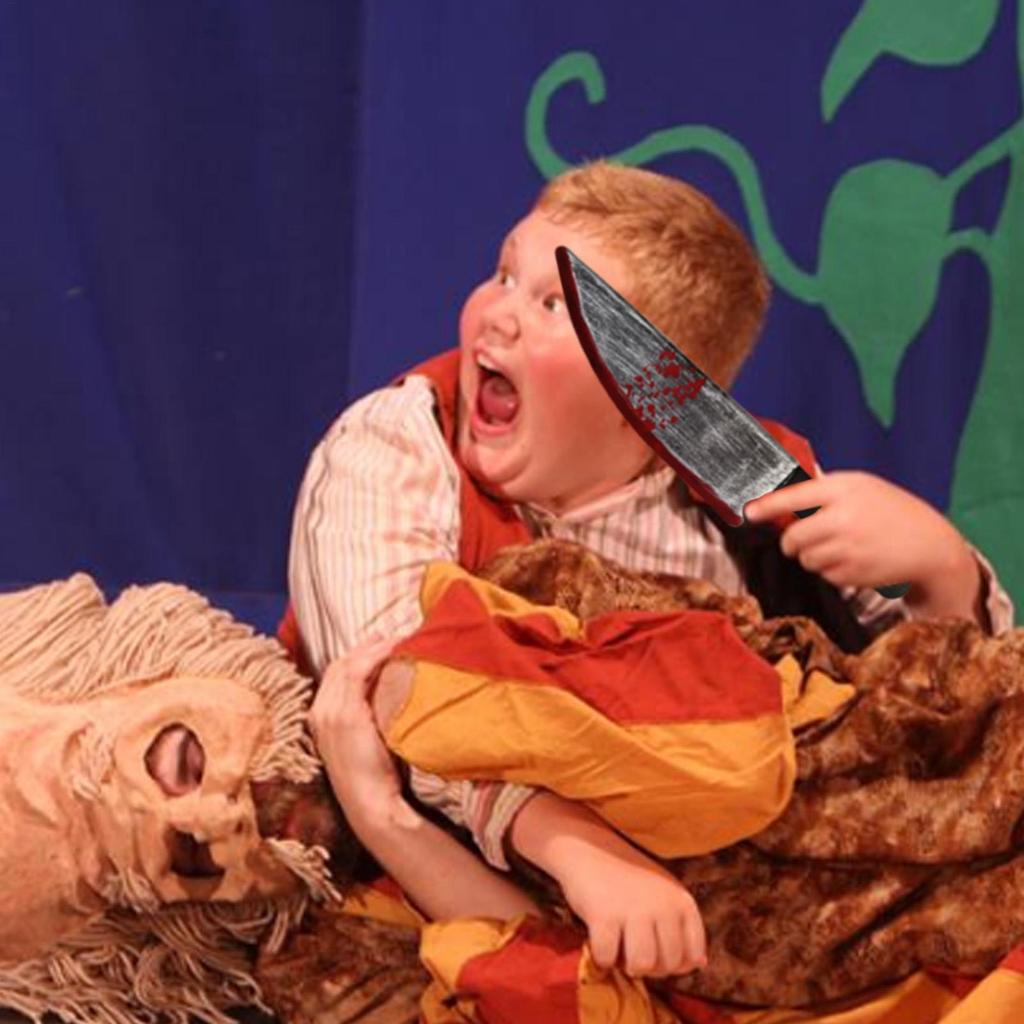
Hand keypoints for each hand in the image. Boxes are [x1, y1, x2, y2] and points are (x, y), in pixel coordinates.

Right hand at [308, 636, 399, 821]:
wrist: (370, 805)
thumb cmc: (375, 779)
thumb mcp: (365, 741)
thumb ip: (367, 716)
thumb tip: (387, 692)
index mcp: (320, 719)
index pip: (334, 676)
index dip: (355, 657)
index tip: (378, 646)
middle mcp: (319, 712)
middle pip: (338, 665)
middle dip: (363, 647)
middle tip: (388, 636)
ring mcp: (329, 713)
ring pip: (347, 665)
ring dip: (372, 648)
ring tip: (395, 639)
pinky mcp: (345, 715)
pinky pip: (357, 672)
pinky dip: (375, 656)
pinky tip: (393, 650)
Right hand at [561, 847, 705, 977]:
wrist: (587, 846)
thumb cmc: (627, 876)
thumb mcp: (663, 894)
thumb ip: (681, 927)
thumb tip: (700, 964)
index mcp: (682, 901)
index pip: (692, 957)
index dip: (672, 964)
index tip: (654, 949)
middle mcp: (664, 905)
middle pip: (667, 965)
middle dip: (648, 966)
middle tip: (630, 945)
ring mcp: (635, 909)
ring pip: (643, 966)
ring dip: (625, 963)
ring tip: (616, 944)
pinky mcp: (604, 915)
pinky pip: (608, 959)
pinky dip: (600, 957)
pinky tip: (597, 939)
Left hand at [744, 469, 967, 592]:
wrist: (930, 544)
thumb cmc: (891, 511)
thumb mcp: (862, 487)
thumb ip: (824, 491)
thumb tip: (778, 501)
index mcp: (844, 488)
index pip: (793, 496)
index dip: (766, 507)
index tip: (748, 513)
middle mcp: (844, 517)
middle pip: (792, 537)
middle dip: (793, 542)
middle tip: (806, 539)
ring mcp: (849, 547)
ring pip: (805, 559)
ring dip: (813, 557)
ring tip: (840, 547)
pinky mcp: (854, 573)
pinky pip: (824, 575)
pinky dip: (832, 571)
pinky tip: (854, 560)